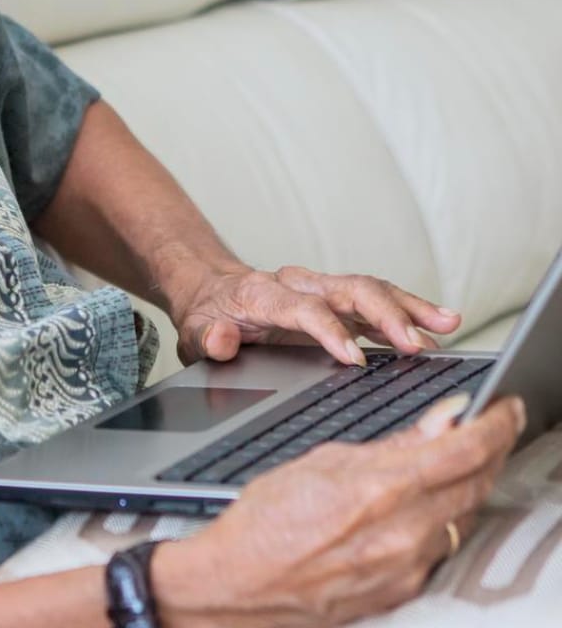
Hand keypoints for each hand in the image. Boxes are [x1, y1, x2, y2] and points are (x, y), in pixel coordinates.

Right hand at [152, 393, 525, 627]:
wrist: (239, 585)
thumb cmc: (265, 519)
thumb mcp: (322, 461)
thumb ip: (391, 444)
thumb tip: (441, 422)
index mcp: (382, 488)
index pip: (464, 450)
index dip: (495, 424)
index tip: (508, 406)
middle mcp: (405, 533)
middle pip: (476, 484)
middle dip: (493, 449)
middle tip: (499, 425)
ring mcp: (409, 568)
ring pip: (463, 516)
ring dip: (472, 483)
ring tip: (467, 458)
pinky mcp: (404, 592)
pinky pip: (441, 547)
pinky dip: (446, 517)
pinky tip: (435, 501)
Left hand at [170, 263, 462, 367]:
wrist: (212, 290)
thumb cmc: (208, 316)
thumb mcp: (195, 333)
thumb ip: (208, 340)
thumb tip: (222, 340)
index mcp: (264, 294)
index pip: (303, 308)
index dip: (329, 331)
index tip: (354, 360)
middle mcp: (298, 284)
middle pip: (347, 289)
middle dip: (385, 314)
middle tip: (417, 345)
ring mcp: (321, 289)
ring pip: (370, 289)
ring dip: (409, 307)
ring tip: (448, 325)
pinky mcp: (337, 300)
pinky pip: (377, 300)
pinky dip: (409, 311)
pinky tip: (440, 327)